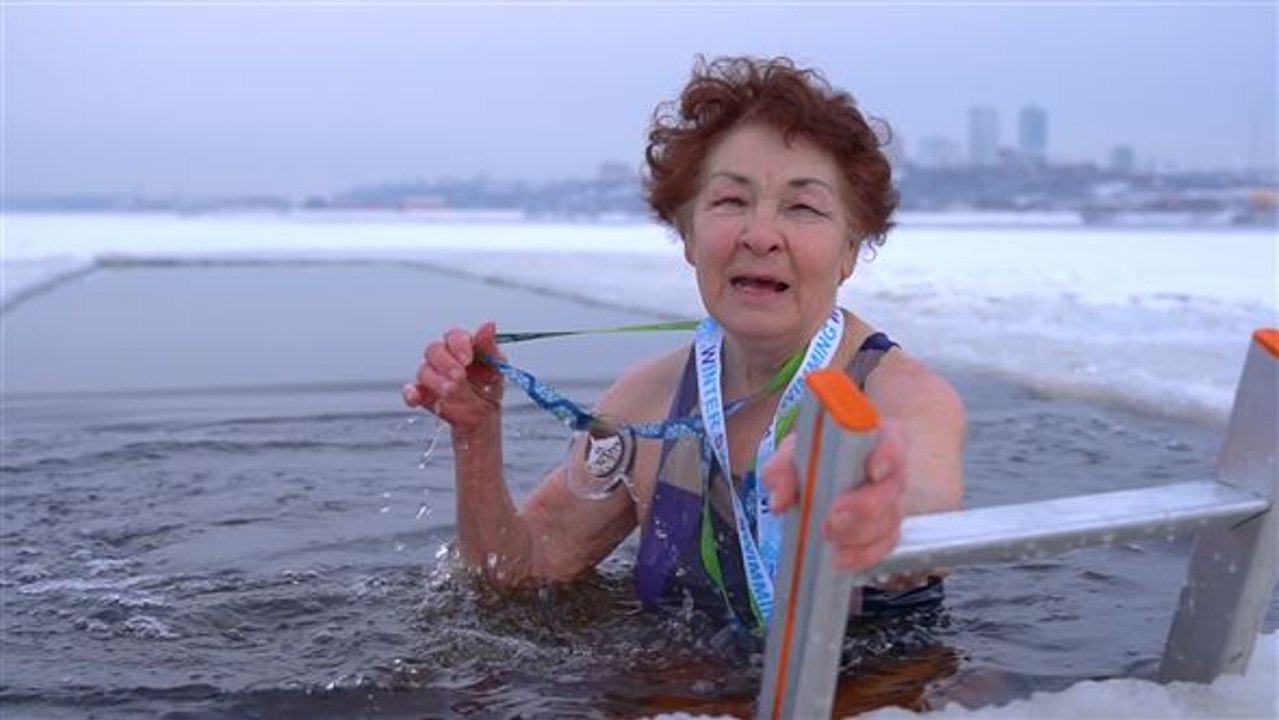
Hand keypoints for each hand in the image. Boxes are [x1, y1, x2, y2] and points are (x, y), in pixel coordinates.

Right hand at [402, 321, 505, 435]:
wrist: (485, 416)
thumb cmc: (488, 387)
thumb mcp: (497, 368)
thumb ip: (490, 347)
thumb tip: (488, 326)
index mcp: (463, 347)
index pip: (454, 336)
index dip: (459, 344)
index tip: (467, 359)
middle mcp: (445, 358)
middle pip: (434, 350)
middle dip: (447, 363)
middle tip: (459, 377)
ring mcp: (433, 376)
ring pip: (424, 370)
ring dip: (436, 381)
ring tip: (451, 391)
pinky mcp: (424, 394)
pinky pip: (412, 391)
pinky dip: (412, 394)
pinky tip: (417, 398)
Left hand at [762, 421, 906, 570]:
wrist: (813, 479)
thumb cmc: (810, 459)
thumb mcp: (791, 456)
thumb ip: (782, 471)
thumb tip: (780, 501)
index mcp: (873, 438)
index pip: (894, 439)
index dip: (888, 455)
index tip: (872, 470)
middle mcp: (889, 469)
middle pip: (893, 487)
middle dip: (865, 506)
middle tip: (833, 517)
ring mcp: (891, 502)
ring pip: (889, 520)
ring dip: (859, 534)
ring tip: (828, 538)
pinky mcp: (885, 531)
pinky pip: (884, 545)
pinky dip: (861, 554)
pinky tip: (839, 557)